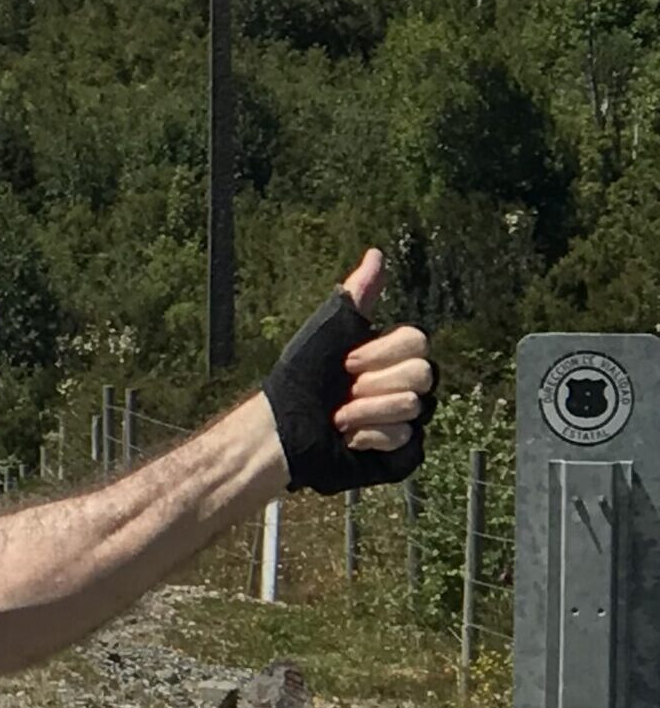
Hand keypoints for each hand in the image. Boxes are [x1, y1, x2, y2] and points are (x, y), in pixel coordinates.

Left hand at [262, 249, 437, 493]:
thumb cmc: (301, 376)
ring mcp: (408, 420)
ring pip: (415, 407)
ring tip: (339, 418)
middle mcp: (406, 385)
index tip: (345, 361)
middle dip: (372, 383)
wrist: (282, 427)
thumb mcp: (328, 328)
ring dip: (366, 411)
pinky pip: (408, 441)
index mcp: (394, 355)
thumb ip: (357, 294)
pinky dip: (370, 439)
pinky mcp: (402, 453)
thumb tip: (376, 254)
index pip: (419, 342)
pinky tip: (349, 439)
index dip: (380, 353)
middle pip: (424, 374)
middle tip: (342, 391)